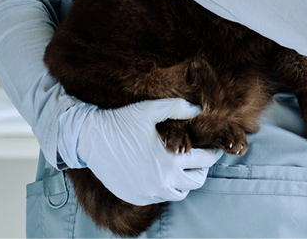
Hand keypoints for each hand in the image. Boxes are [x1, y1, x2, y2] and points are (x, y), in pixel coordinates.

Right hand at [62, 99, 222, 204]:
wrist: (91, 139)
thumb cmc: (122, 121)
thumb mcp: (151, 109)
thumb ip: (177, 107)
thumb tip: (199, 109)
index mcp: (169, 160)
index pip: (204, 161)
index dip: (213, 153)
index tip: (215, 147)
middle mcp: (161, 182)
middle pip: (196, 182)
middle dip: (203, 169)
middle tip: (203, 157)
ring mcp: (148, 193)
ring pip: (180, 193)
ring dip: (186, 181)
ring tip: (185, 166)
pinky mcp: (136, 198)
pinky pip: (161, 198)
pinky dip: (168, 188)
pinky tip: (165, 172)